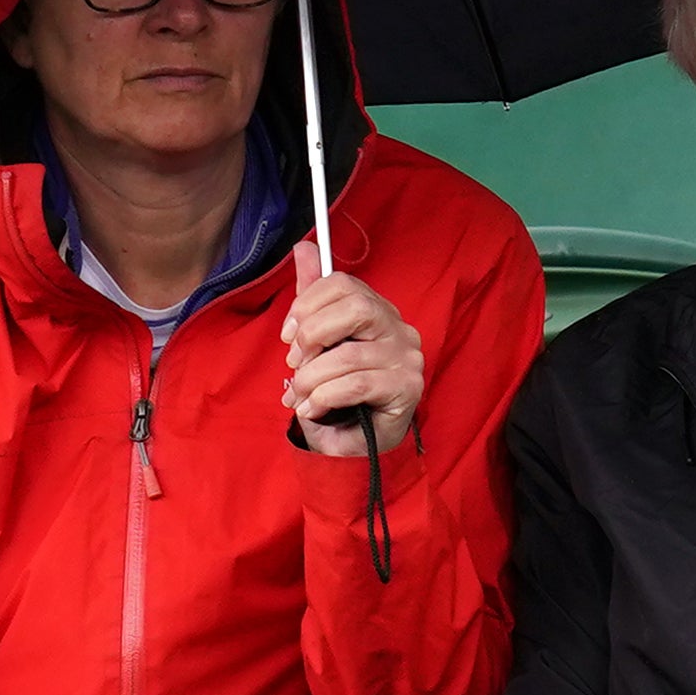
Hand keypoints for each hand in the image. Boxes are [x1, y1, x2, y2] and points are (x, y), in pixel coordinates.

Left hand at [278, 265, 422, 456]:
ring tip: (298, 397)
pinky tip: (314, 410)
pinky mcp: (408, 389)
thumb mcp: (319, 344)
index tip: (288, 335)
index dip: (307, 304)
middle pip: (355, 307)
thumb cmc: (337, 393)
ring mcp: (407, 359)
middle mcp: (399, 329)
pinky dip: (325, 397)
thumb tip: (304, 248)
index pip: (342, 284)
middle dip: (312, 334)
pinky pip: (356, 385)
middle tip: (294, 363)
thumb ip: (313, 298)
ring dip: (311, 378)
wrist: (355, 446)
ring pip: (349, 355)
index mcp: (376, 311)